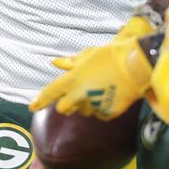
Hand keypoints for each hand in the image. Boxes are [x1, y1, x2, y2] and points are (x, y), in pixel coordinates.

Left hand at [30, 15, 153, 118]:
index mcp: (73, 78)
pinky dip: (101, 108)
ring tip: (100, 89)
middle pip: (63, 108)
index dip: (40, 100)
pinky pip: (99, 114)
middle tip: (76, 96)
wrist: (136, 65)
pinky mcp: (107, 113)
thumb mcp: (88, 54)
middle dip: (66, 105)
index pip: (51, 92)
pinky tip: (110, 96)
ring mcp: (94, 105)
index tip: (32, 106)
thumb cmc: (111, 56)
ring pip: (83, 111)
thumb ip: (70, 63)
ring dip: (86, 104)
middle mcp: (80, 94)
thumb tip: (55, 62)